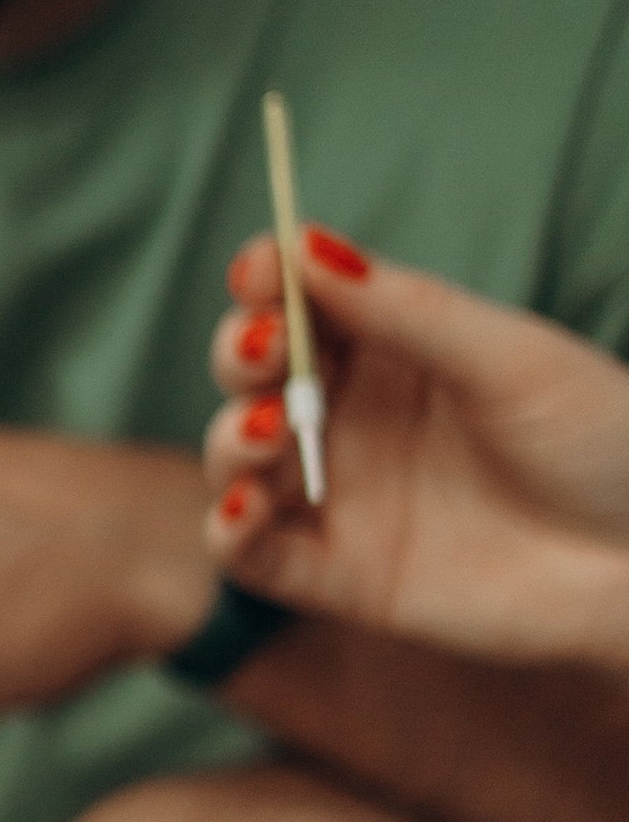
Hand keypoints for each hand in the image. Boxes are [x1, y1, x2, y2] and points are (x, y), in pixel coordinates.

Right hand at [205, 233, 628, 668]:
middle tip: (267, 349)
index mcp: (396, 348)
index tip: (261, 269)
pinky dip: (229, 530)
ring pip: (239, 457)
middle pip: (256, 371)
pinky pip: (256, 555)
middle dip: (243, 352)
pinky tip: (246, 509)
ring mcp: (343, 495)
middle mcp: (356, 416)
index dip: (269, 278)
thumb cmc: (603, 444)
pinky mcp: (342, 576)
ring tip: (269, 433)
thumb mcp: (511, 360)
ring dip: (232, 437)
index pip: (305, 298)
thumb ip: (408, 310)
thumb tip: (308, 244)